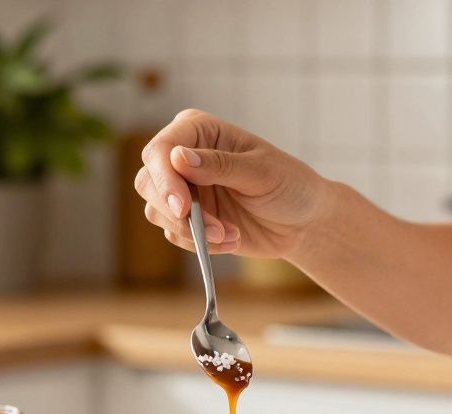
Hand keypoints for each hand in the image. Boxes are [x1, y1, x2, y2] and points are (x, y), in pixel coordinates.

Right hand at [135, 108, 329, 258]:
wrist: (303, 222)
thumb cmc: (290, 185)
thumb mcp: (261, 172)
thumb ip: (220, 165)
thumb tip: (178, 157)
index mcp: (199, 131)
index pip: (162, 149)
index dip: (165, 178)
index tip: (182, 207)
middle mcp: (183, 158)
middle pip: (148, 181)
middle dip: (175, 211)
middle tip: (212, 229)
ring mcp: (183, 190)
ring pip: (156, 211)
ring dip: (191, 230)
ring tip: (230, 234)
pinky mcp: (188, 219)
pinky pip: (175, 235)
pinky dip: (200, 244)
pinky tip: (231, 240)